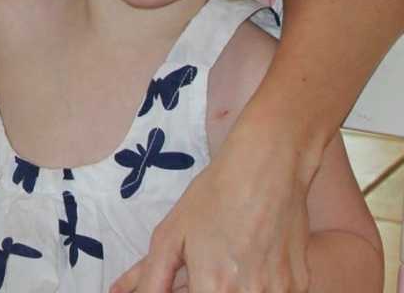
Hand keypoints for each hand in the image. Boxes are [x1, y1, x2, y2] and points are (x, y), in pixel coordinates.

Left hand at [110, 124, 310, 292]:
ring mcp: (280, 292)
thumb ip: (149, 276)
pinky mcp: (301, 286)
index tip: (185, 282)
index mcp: (214, 286)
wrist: (267, 170)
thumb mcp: (171, 234)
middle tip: (200, 273)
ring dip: (230, 288)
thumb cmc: (213, 197)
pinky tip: (250, 262)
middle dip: (202, 288)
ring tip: (226, 261)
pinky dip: (256, 286)